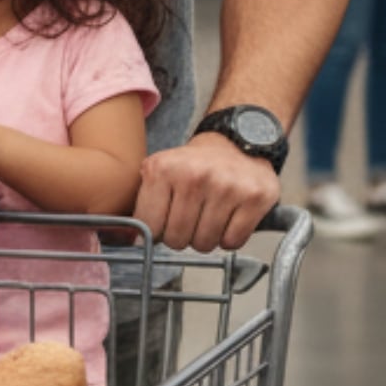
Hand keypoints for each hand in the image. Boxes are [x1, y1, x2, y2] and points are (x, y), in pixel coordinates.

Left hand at [135, 133, 278, 251]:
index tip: (162, 226)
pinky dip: (229, 239)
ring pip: (205, 243)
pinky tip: (227, 221)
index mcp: (163, 168)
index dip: (156, 233)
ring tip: (207, 219)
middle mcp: (194, 176)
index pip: (149, 225)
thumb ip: (143, 200)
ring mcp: (227, 186)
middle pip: (177, 239)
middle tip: (188, 222)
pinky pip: (233, 242)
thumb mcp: (159, 170)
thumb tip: (130, 239)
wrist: (237, 142)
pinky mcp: (255, 197)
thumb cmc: (194, 164)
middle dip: (180, 238)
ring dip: (205, 239)